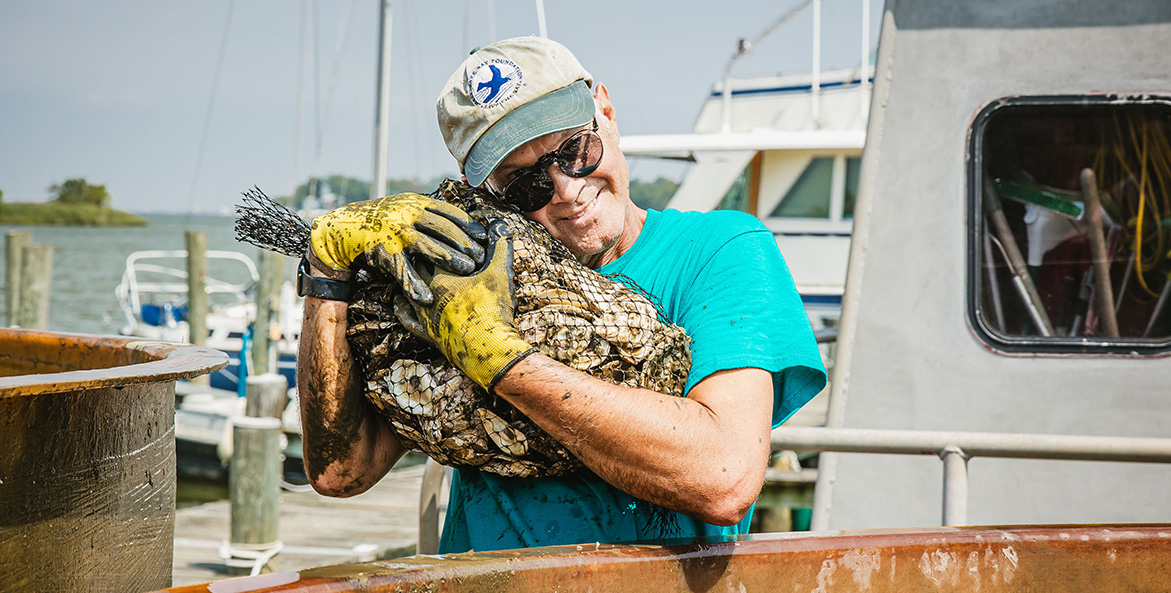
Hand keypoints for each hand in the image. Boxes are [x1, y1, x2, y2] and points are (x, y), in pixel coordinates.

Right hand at [309, 193, 486, 302]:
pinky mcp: (385, 253)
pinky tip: (429, 297)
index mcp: (416, 204)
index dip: (470, 226)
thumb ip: (429, 213)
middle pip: (444, 229)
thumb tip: (461, 223)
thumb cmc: (384, 221)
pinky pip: (404, 272)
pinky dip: (416, 286)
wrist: (345, 228)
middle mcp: (407, 215)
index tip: (486, 237)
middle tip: (482, 257)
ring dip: (450, 260)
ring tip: (468, 270)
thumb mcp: (406, 208)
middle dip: (466, 244)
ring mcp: (396, 234)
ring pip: (429, 248)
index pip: (450, 213)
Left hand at [396, 220, 535, 390]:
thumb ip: (500, 246)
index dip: (431, 240)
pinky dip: (401, 308)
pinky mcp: (426, 333)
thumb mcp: (500, 273)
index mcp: (442, 275)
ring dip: (408, 280)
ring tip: (408, 271)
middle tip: (419, 247)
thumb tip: (501, 223)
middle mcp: (427, 292)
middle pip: (416, 268)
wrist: (486, 349)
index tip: (429, 231)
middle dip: (419, 257)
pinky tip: (400, 303)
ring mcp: (424, 314)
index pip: (429, 250)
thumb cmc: (492, 309)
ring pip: (407, 291)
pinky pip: (406, 318)